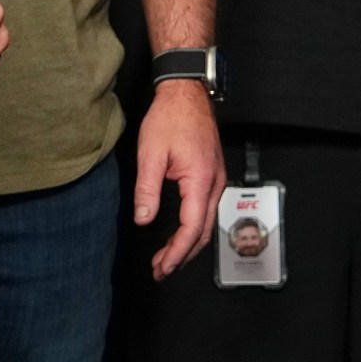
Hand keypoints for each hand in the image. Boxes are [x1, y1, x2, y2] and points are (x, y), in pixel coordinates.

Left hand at [135, 80, 224, 278]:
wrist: (187, 91)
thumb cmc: (171, 116)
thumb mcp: (151, 153)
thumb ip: (147, 190)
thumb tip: (143, 220)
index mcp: (201, 180)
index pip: (192, 229)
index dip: (176, 253)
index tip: (161, 267)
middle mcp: (215, 182)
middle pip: (203, 232)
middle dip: (182, 256)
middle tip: (160, 271)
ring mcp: (217, 178)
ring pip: (206, 223)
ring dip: (187, 244)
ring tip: (166, 259)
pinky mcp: (213, 174)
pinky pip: (206, 209)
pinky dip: (193, 228)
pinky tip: (179, 234)